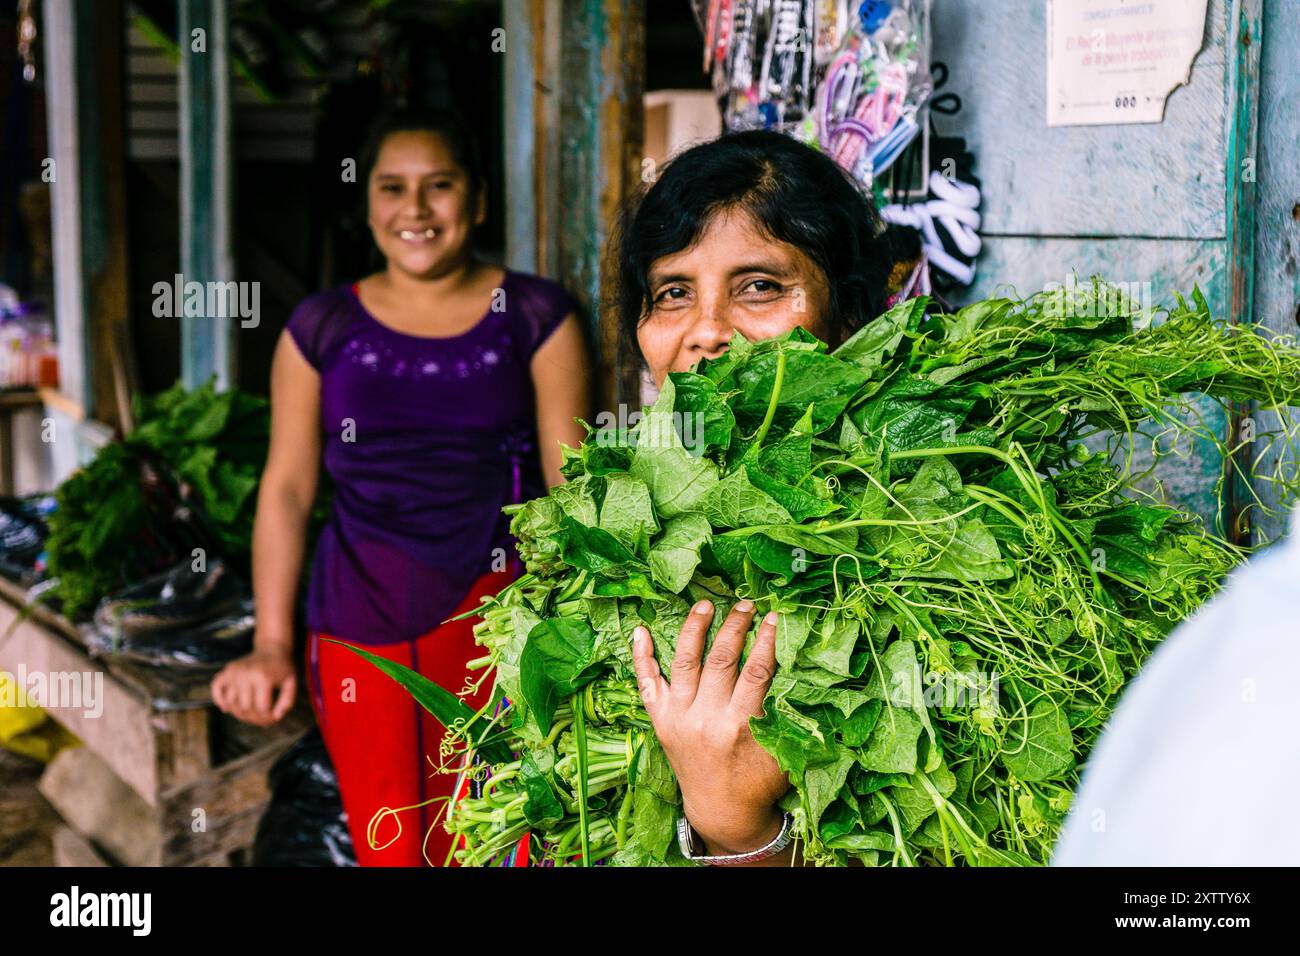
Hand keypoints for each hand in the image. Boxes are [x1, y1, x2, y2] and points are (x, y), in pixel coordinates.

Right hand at [211, 648, 296, 725]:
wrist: (271, 649)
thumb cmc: (282, 668)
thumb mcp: (291, 683)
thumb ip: (287, 701)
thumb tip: (276, 716)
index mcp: (262, 677)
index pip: (262, 709)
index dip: (268, 718)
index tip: (274, 718)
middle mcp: (245, 675)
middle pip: (245, 708)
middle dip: (255, 718)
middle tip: (263, 718)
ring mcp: (233, 673)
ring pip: (231, 703)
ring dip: (240, 713)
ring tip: (252, 713)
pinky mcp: (226, 671)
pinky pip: (216, 689)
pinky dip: (219, 700)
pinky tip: (227, 708)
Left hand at [632, 599, 788, 854]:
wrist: (722, 813)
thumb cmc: (758, 783)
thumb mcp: (782, 753)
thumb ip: (789, 717)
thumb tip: (805, 672)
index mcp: (739, 727)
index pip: (755, 671)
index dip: (766, 640)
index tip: (774, 617)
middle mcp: (704, 719)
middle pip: (720, 659)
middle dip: (735, 626)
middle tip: (746, 604)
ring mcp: (678, 718)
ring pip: (684, 662)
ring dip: (694, 628)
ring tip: (705, 605)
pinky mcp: (660, 721)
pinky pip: (646, 684)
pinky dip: (641, 657)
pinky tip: (640, 630)